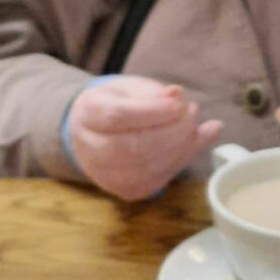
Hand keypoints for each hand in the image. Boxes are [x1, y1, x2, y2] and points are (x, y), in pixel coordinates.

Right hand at [68, 75, 222, 199]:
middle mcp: (89, 148)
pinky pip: (157, 180)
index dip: (154, 111)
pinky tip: (190, 144)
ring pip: (148, 168)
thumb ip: (155, 92)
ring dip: (181, 148)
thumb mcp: (133, 88)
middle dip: (173, 131)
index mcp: (88, 112)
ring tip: (192, 126)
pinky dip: (180, 162)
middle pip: (134, 146)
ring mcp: (106, 175)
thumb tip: (177, 95)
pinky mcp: (126, 190)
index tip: (180, 103)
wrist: (98, 132)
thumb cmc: (119, 103)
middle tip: (191, 113)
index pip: (118, 115)